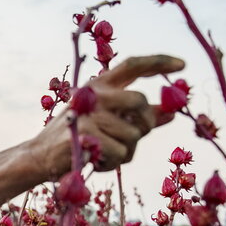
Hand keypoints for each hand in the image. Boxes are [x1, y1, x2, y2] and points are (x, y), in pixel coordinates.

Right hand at [32, 55, 185, 179]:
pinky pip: (121, 152)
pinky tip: (97, 161)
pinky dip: (114, 162)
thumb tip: (171, 113)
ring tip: (106, 153)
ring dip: (127, 151)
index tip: (184, 65)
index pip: (134, 65)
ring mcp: (89, 113)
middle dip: (146, 122)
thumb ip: (138, 116)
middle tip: (138, 134)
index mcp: (100, 84)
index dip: (160, 62)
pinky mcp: (86, 134)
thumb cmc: (79, 137)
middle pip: (140, 101)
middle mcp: (94, 93)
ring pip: (133, 134)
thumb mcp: (108, 122)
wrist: (42, 157)